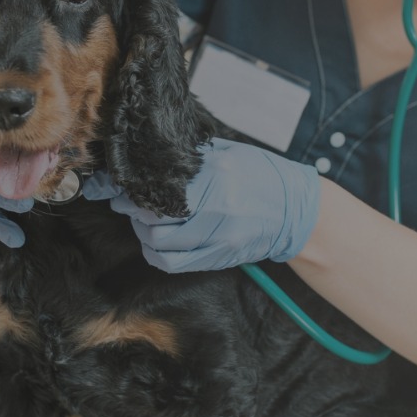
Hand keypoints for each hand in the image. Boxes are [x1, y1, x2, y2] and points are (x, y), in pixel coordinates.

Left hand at [87, 138, 321, 272]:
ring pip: (158, 242)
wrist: (295, 210)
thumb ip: (194, 155)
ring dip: (143, 233)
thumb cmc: (262, 176)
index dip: (132, 189)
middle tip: (129, 203)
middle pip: (153, 216)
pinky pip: (173, 263)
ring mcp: (218, 235)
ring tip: (145, 222)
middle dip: (134, 211)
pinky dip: (156, 254)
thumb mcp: (231, 153)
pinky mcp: (219, 256)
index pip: (159, 184)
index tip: (121, 187)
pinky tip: (156, 243)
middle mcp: (216, 206)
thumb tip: (152, 153)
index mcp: (216, 174)